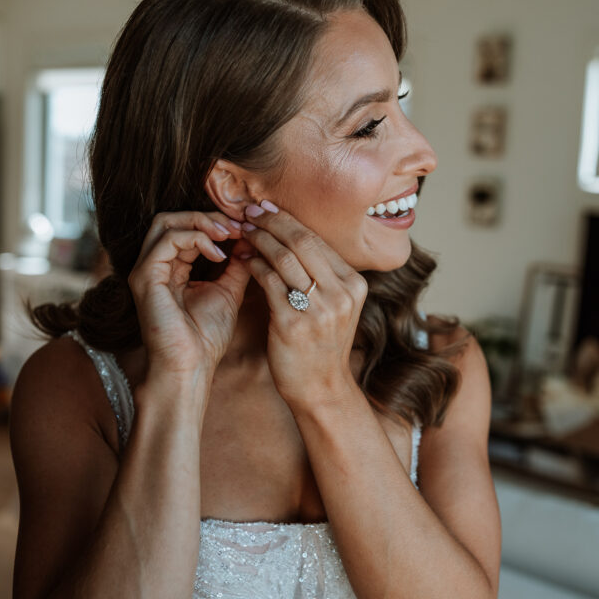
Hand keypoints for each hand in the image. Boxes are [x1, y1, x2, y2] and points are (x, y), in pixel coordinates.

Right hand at [127, 211, 252, 389]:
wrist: (191, 368)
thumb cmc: (206, 338)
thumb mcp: (228, 292)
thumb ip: (235, 264)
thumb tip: (250, 238)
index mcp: (170, 268)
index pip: (186, 228)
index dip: (216, 222)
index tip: (246, 227)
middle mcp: (153, 266)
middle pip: (172, 219)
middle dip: (208, 216)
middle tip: (238, 225)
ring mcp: (145, 270)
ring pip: (166, 222)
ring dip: (202, 222)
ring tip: (230, 234)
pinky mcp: (144, 277)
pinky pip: (167, 240)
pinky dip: (197, 238)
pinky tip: (219, 254)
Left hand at [240, 201, 367, 406]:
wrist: (320, 389)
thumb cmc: (321, 345)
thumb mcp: (335, 307)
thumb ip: (323, 275)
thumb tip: (291, 236)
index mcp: (354, 284)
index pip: (319, 240)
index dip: (290, 220)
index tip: (269, 209)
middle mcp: (341, 293)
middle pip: (302, 242)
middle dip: (273, 222)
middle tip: (251, 212)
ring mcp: (319, 308)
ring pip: (284, 257)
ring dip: (260, 240)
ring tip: (244, 232)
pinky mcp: (294, 322)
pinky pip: (269, 281)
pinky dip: (254, 265)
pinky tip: (244, 259)